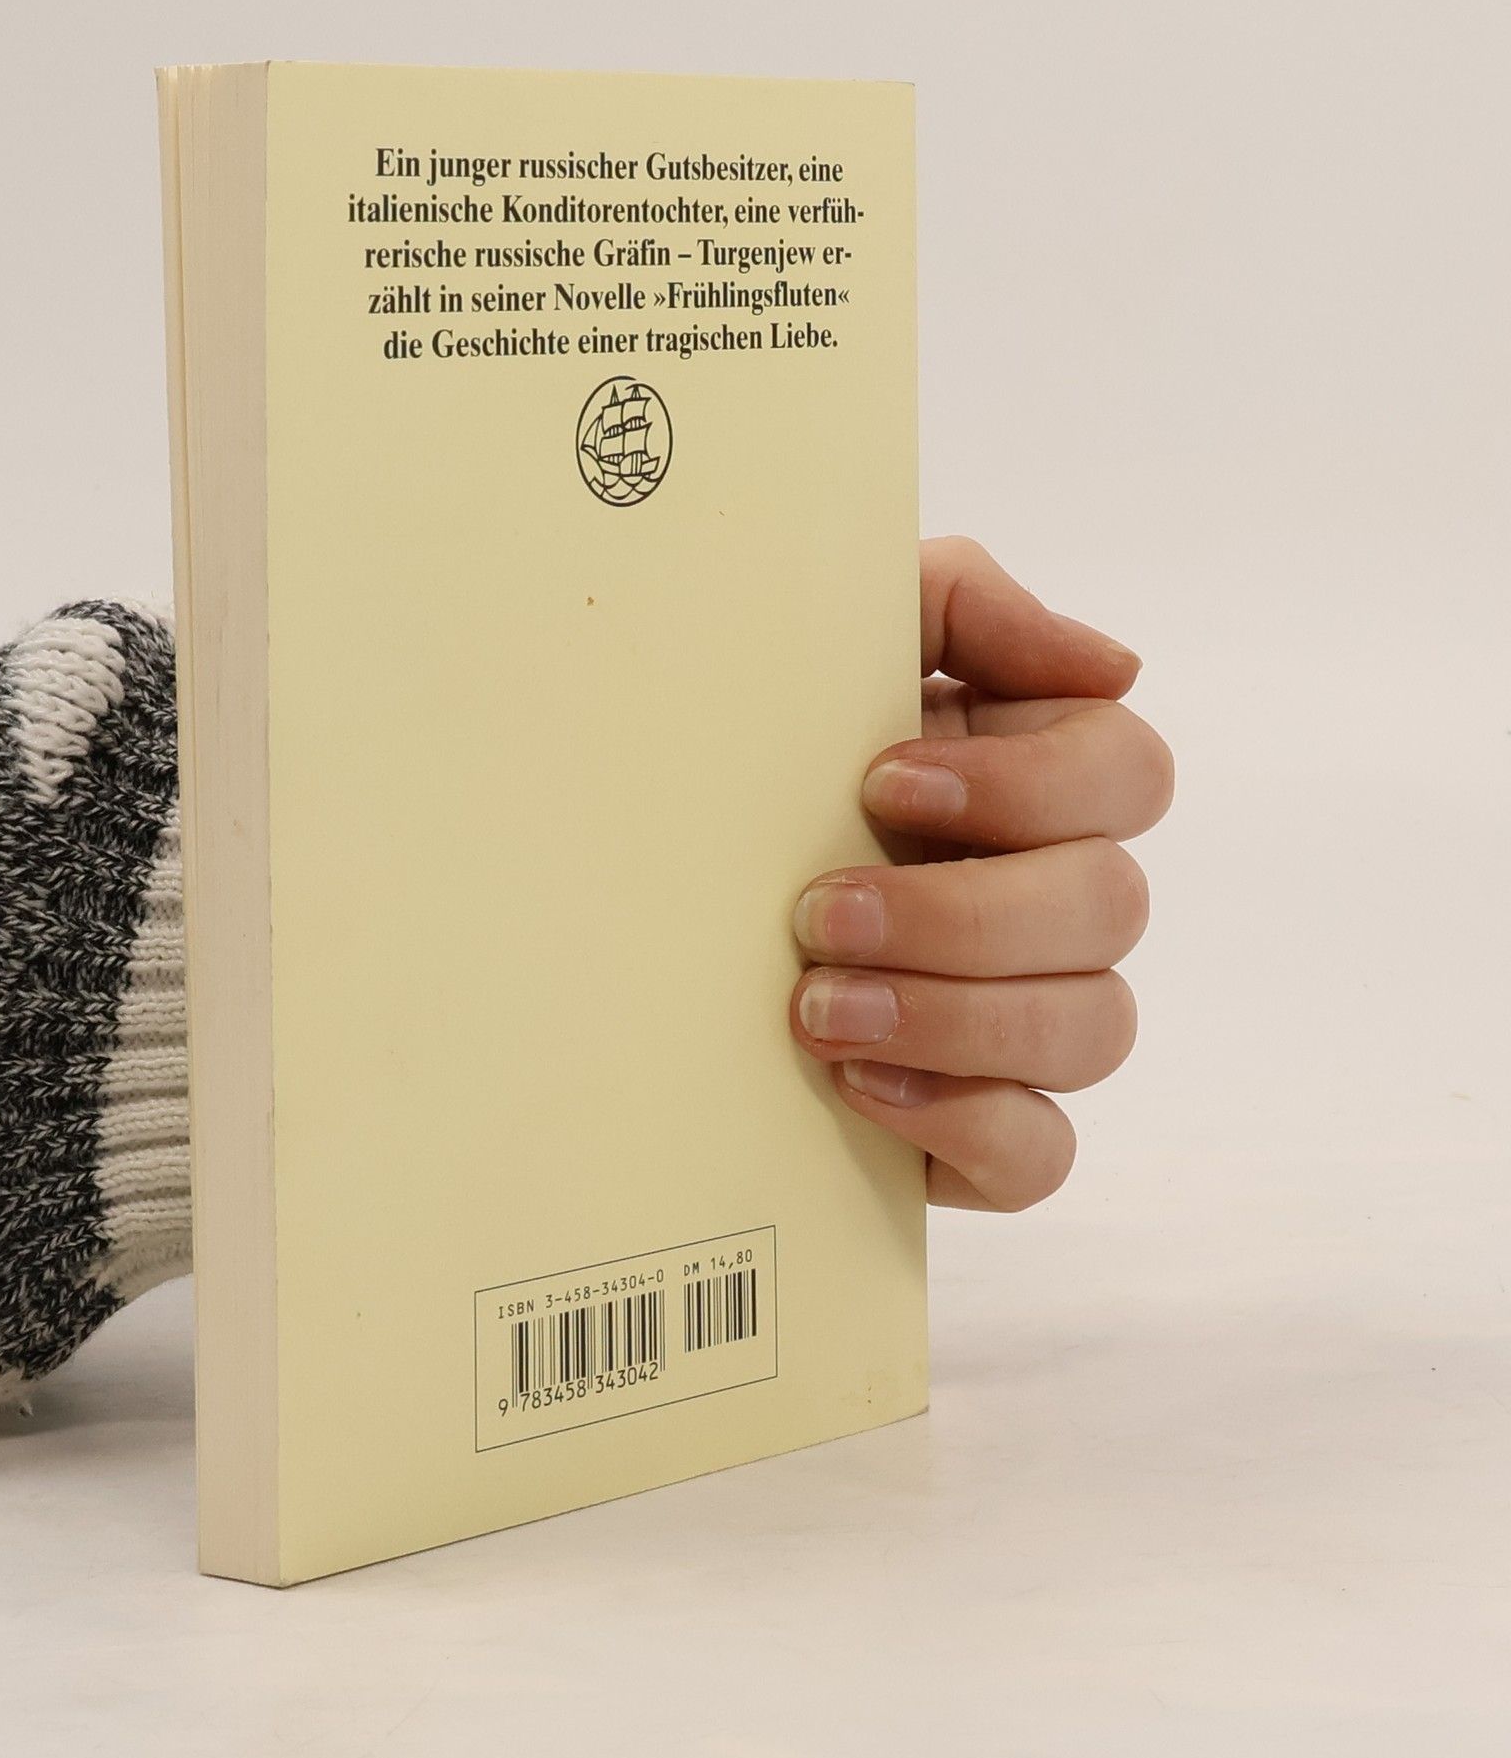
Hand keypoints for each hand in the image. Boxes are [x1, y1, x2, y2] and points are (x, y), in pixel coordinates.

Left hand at [788, 538, 1172, 1211]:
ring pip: (1094, 1031)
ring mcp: (1025, 1017)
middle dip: (961, 913)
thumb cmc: (746, 749)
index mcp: (1027, 775)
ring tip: (814, 1009)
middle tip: (818, 913)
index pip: (1125, 773)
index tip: (881, 784)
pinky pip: (1041, 1155)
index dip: (1027, 785)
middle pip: (1110, 906)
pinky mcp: (979, 1126)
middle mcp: (1049, 897)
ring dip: (956, 1019)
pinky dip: (966, 1124)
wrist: (631, 883)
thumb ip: (963, 603)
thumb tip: (1113, 665)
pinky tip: (859, 1089)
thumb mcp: (830, 641)